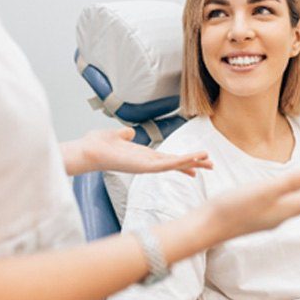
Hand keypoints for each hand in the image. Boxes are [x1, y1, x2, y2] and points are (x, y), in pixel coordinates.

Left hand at [67, 127, 212, 175]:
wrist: (87, 150)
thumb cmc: (98, 145)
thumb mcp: (116, 136)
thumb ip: (124, 135)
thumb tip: (129, 132)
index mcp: (144, 156)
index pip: (168, 159)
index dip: (184, 160)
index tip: (197, 163)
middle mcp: (147, 163)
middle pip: (176, 164)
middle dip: (194, 164)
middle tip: (212, 165)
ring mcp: (147, 166)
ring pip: (175, 165)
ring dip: (192, 162)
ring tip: (209, 161)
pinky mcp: (144, 167)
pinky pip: (167, 165)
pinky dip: (181, 162)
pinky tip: (192, 160)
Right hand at [209, 170, 299, 239]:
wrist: (207, 227)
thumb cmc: (233, 208)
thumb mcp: (266, 190)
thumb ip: (292, 182)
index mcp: (285, 209)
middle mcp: (279, 216)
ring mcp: (267, 218)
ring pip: (295, 206)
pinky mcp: (256, 217)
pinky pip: (282, 207)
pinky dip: (291, 200)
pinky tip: (285, 198)